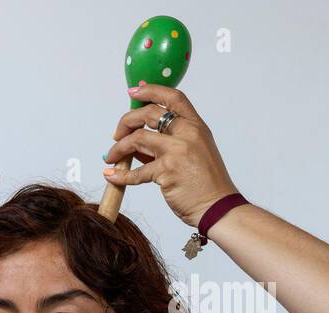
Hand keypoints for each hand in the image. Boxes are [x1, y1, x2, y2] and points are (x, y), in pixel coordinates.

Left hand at [103, 85, 238, 227]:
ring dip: (118, 148)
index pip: (173, 98)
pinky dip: (120, 175)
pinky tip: (111, 176)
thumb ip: (168, 144)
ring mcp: (178, 151)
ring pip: (137, 139)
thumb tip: (136, 145)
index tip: (134, 91)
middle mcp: (188, 133)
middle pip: (148, 114)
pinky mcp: (167, 171)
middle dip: (126, 121)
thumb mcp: (192, 154)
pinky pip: (136, 172)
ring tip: (111, 157)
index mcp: (196, 126)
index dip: (151, 90)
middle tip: (116, 134)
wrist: (217, 206)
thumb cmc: (205, 183)